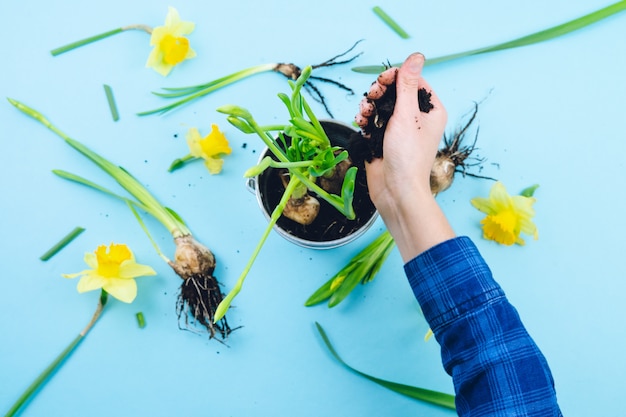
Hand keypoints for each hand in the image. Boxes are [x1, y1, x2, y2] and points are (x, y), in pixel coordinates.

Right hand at [361, 53, 453, 260]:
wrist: (396, 191)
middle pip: (394, 91)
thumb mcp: (407, 115)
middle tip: (371, 98)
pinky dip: (365, 120)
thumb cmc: (407, 156)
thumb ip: (407, 84)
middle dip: (379, 92)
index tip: (382, 81)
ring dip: (369, 106)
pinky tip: (361, 124)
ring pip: (381, 106)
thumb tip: (416, 55)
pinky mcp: (384, 140)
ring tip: (364, 115)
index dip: (396, 77)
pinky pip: (372, 121)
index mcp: (431, 110)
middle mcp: (417, 118)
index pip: (413, 81)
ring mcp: (399, 129)